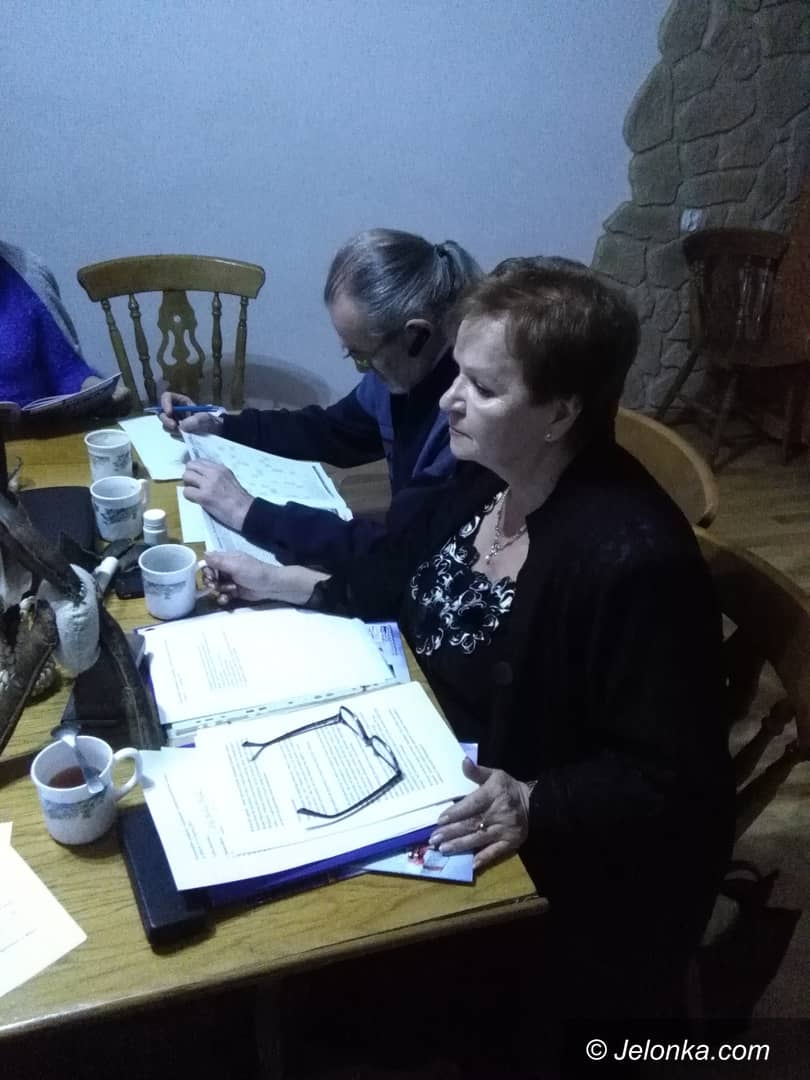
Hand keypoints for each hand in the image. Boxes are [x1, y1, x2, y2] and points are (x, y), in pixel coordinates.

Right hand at [159, 391, 222, 433]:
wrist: (217, 432)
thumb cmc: (211, 420)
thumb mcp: (206, 417)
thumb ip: (196, 420)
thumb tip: (182, 427)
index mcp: (181, 402)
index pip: (167, 397)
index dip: (165, 403)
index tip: (169, 413)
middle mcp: (176, 411)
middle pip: (162, 412)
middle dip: (166, 419)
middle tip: (174, 426)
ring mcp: (175, 421)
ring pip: (165, 424)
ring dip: (171, 428)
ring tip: (182, 433)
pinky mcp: (177, 432)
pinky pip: (171, 433)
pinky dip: (176, 435)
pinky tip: (185, 436)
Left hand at [182, 460, 252, 530]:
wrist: (245, 512)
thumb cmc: (239, 499)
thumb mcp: (229, 479)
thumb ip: (217, 475)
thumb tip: (202, 476)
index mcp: (221, 468)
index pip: (200, 461)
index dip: (195, 469)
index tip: (197, 477)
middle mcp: (214, 473)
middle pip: (191, 465)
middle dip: (189, 475)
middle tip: (193, 484)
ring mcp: (208, 484)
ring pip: (186, 476)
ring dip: (188, 484)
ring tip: (195, 492)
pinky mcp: (204, 496)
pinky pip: (187, 491)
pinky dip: (189, 496)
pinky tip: (196, 500)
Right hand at [202, 551, 327, 606]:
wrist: (270, 586)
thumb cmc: (254, 572)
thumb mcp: (235, 566)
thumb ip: (219, 561)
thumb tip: (204, 553)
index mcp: (227, 559)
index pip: (209, 562)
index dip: (206, 570)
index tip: (210, 576)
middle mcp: (227, 569)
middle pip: (210, 575)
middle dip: (211, 582)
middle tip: (214, 586)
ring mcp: (230, 580)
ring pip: (215, 586)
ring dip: (218, 590)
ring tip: (226, 591)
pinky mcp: (233, 591)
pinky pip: (222, 595)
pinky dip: (222, 598)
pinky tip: (226, 599)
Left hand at [428, 758, 531, 871]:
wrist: (535, 803)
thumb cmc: (508, 788)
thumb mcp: (495, 775)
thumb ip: (477, 772)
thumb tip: (463, 761)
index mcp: (494, 794)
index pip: (472, 803)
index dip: (456, 812)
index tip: (440, 820)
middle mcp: (499, 812)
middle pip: (472, 823)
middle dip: (451, 832)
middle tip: (434, 839)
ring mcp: (505, 829)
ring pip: (479, 838)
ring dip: (460, 845)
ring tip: (443, 849)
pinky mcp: (511, 842)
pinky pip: (495, 852)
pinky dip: (483, 858)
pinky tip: (470, 864)